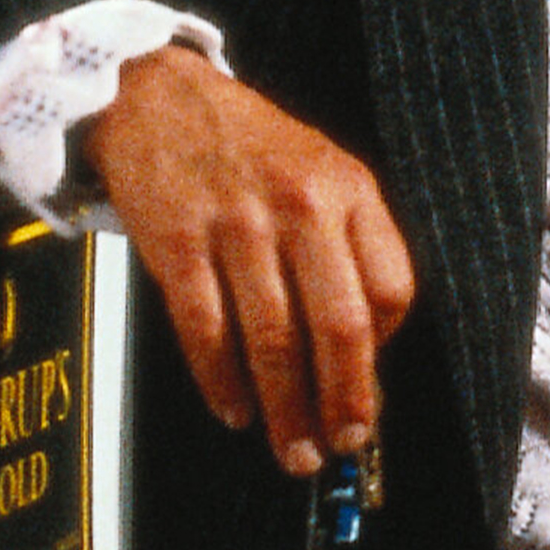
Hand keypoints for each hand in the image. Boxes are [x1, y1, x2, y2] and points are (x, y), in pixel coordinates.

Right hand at [83, 45, 416, 475]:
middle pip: (339, 325)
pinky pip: (206, 330)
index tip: (370, 387)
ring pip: (272, 340)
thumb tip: (364, 352)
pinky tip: (235, 411)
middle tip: (342, 445)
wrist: (156, 97)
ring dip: (285, 409)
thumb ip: (351, 244)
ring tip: (294, 452)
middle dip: (344, 401)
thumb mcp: (323, 171)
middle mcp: (300, 206)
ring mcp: (236, 224)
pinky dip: (221, 382)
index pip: (393, 288)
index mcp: (349, 190)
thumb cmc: (249, 148)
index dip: (385, 350)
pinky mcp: (177, 242)